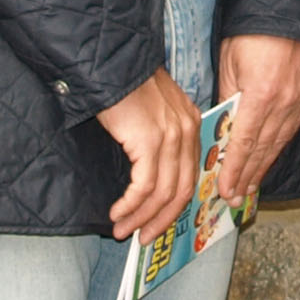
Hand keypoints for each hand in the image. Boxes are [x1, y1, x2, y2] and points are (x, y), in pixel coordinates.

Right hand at [99, 68, 201, 240]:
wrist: (108, 61)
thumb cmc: (122, 84)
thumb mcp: (149, 110)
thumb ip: (157, 136)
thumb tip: (147, 175)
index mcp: (190, 124)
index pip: (190, 175)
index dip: (174, 205)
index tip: (158, 223)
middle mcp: (187, 131)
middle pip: (182, 190)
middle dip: (161, 220)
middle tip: (142, 238)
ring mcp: (171, 136)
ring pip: (163, 193)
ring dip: (141, 217)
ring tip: (122, 230)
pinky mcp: (150, 141)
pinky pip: (144, 187)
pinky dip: (130, 205)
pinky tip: (117, 213)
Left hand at [207, 35, 299, 202]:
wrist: (290, 7)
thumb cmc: (253, 31)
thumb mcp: (229, 62)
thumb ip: (227, 96)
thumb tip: (223, 124)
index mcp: (262, 94)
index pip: (245, 142)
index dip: (234, 169)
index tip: (224, 189)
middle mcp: (286, 102)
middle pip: (264, 148)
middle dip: (247, 174)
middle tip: (235, 197)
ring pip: (280, 142)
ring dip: (263, 166)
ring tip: (249, 185)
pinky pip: (292, 128)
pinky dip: (278, 146)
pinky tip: (269, 158)